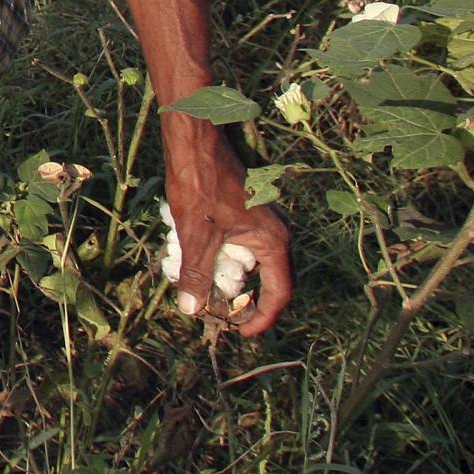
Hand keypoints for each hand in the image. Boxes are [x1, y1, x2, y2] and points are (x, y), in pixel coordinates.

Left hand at [164, 126, 294, 335]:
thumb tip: (193, 309)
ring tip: (208, 291)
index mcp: (273, 240)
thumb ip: (197, 274)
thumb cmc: (201, 185)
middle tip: (225, 316)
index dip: (263, 317)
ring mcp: (263, 221)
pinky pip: (243, 246)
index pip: (280, 292)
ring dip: (233, 279)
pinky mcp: (247, 212)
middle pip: (272, 279)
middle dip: (249, 301)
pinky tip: (200, 260)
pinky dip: (225, 259)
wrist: (196, 142)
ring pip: (254, 262)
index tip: (242, 331)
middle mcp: (275, 232)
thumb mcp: (196, 235)